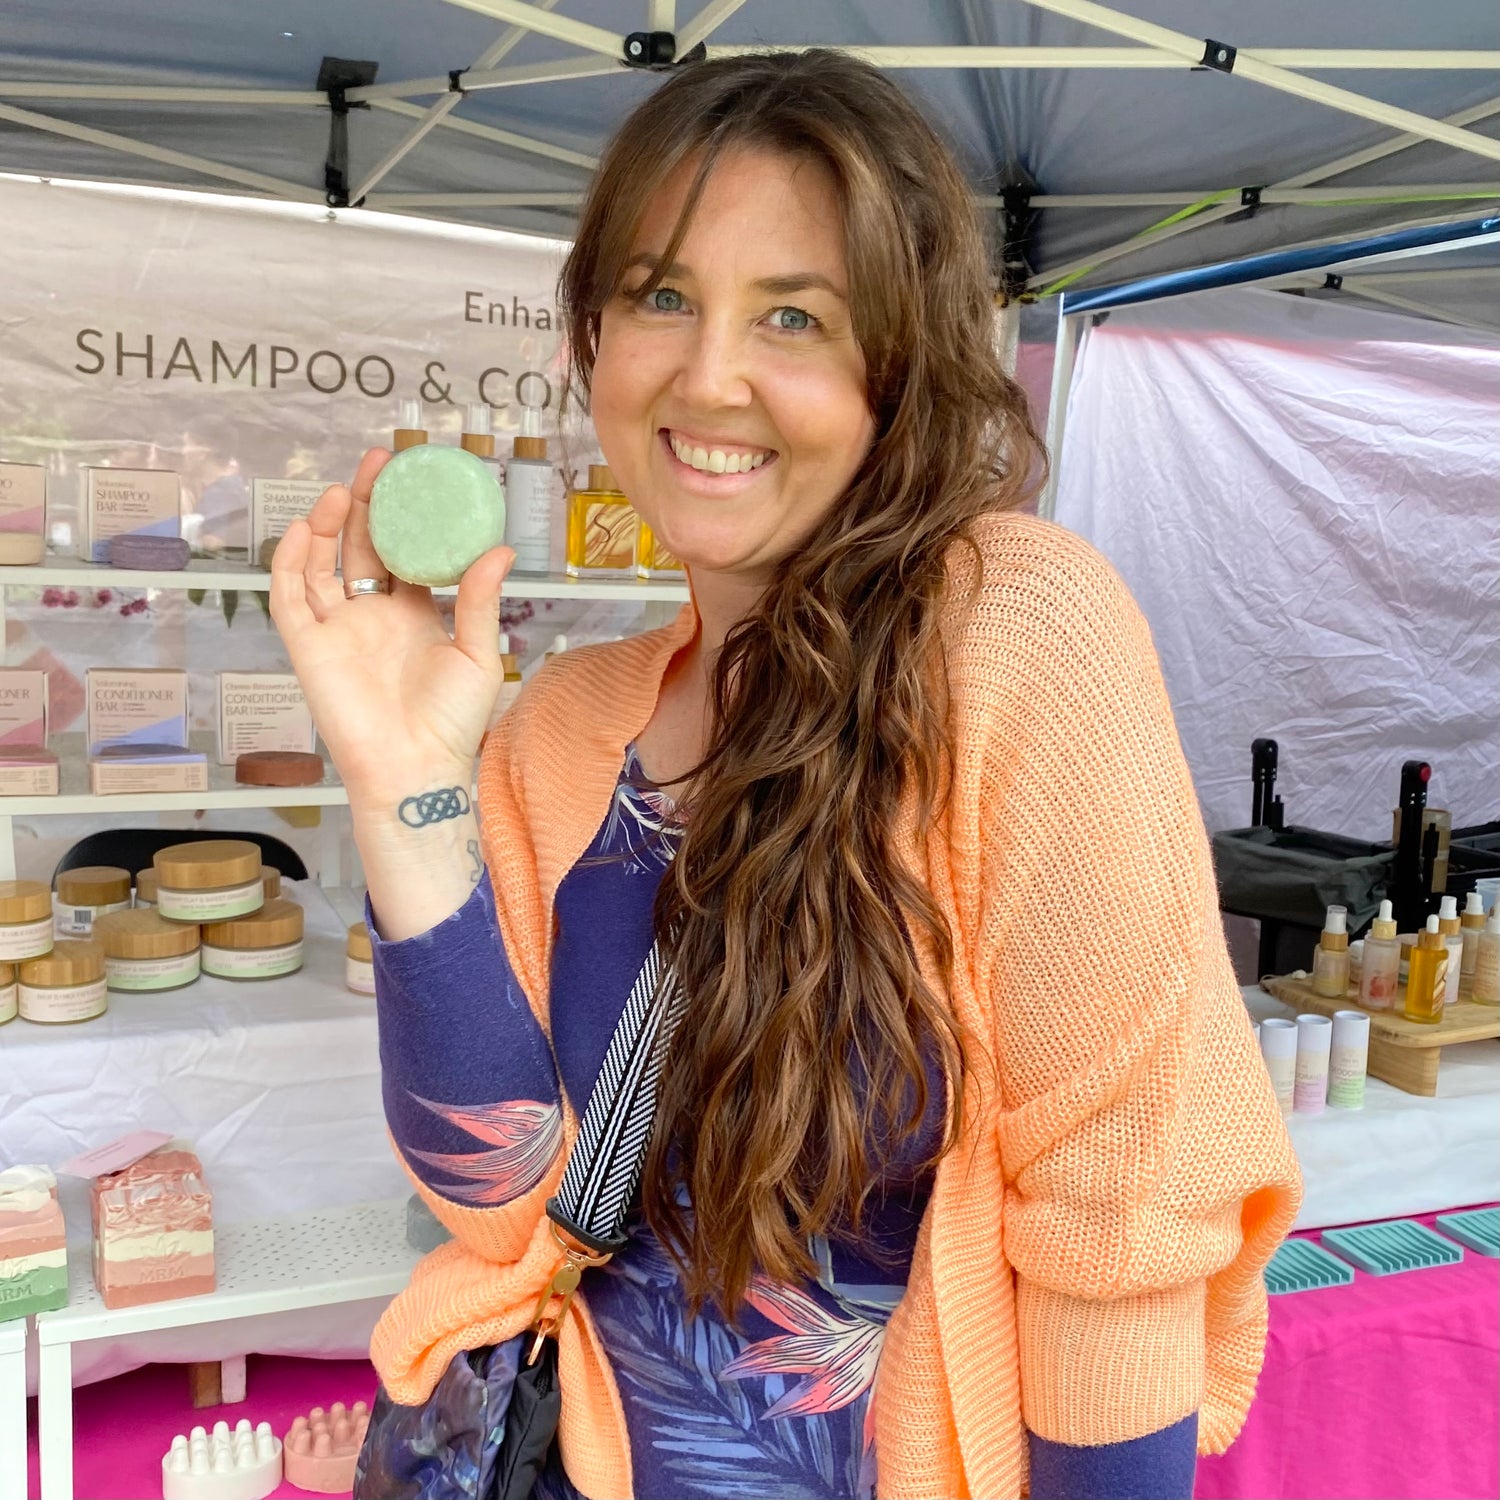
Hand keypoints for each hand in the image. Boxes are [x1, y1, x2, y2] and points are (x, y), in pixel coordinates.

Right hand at [270, 448, 513, 802]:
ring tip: (343, 488)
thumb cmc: (451, 723)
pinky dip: (290, 560)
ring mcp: (337, 629)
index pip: (401, 553)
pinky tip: (304, 528)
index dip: (402, 516)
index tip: (413, 477)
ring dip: (325, 524)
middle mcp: (371, 616)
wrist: (416, 767)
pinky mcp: (308, 646)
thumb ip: (479, 600)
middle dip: (365, 503)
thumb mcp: (477, 654)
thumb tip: (501, 548)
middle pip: (358, 547)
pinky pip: (289, 596)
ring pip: (320, 564)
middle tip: (378, 462)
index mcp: (412, 614)